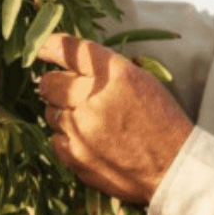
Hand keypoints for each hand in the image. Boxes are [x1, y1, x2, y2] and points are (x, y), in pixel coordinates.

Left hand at [37, 33, 192, 203]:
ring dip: (64, 113)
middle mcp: (93, 97)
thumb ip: (104, 70)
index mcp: (114, 74)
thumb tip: (66, 61)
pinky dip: (68, 138)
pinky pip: (55, 138)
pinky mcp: (74, 154)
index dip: (48, 46)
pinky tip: (91, 142)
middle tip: (68, 91)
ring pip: (50, 112)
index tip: (40, 48)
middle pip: (48, 83)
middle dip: (55, 84)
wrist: (174, 168)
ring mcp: (81, 128)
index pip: (69, 50)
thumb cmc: (160, 121)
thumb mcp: (140, 81)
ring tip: (92, 122)